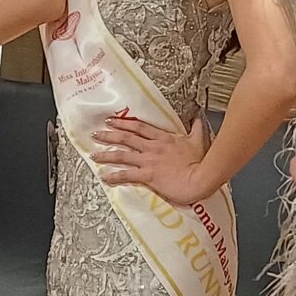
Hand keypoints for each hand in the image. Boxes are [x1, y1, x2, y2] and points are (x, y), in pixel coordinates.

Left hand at [92, 116, 214, 205]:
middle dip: (110, 135)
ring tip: (94, 154)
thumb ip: (196, 128)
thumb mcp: (198, 140)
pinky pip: (127, 174)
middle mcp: (153, 147)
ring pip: (123, 155)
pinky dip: (114, 175)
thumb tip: (197, 118)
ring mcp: (149, 160)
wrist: (201, 177)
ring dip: (107, 154)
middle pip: (127, 138)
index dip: (124, 123)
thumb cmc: (200, 161)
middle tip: (97, 133)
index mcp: (164, 138)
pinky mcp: (149, 175)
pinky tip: (104, 176)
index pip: (140, 127)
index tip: (112, 121)